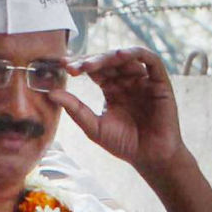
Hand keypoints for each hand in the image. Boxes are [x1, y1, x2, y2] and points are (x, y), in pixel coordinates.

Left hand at [49, 47, 187, 172]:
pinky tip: (118, 56)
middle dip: (88, 61)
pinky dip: (134, 54)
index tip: (61, 65)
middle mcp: (127, 81)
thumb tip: (51, 93)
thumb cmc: (124, 144)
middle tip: (72, 67)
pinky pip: (150, 60)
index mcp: (111, 89)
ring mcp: (143, 80)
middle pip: (107, 62)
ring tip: (88, 65)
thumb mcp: (94, 127)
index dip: (79, 65)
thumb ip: (75, 109)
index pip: (94, 70)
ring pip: (125, 57)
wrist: (150, 157)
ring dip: (106, 57)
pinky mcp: (160, 81)